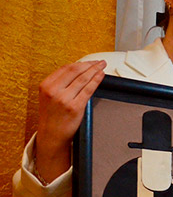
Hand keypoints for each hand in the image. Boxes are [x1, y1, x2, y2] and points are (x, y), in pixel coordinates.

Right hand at [35, 60, 105, 181]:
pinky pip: (88, 90)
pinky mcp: (75, 107)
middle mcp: (54, 90)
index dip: (80, 63)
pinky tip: (101, 76)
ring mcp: (64, 99)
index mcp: (46, 85)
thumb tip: (78, 71)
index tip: (89, 61)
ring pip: (83, 79)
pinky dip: (96, 81)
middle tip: (99, 62)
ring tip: (102, 67)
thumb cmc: (52, 116)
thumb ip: (59, 84)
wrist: (51, 135)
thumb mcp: (49, 96)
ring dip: (95, 70)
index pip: (65, 68)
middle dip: (90, 64)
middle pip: (75, 71)